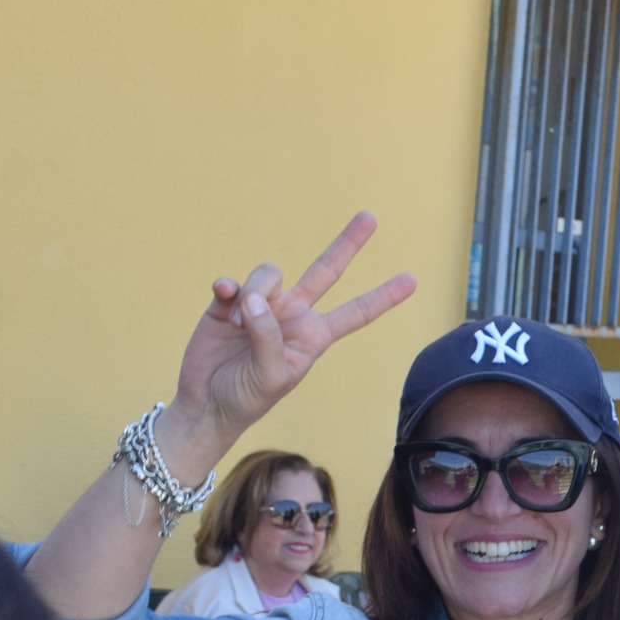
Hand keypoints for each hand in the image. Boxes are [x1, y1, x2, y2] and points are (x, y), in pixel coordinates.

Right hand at [164, 212, 416, 458]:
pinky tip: (223, 296)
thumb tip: (255, 299)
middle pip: (326, 271)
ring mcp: (262, 304)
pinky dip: (228, 286)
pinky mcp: (228, 302)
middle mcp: (293, 314)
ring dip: (256, 292)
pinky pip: (234, 281)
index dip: (383, 297)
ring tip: (240, 325)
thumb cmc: (247, 397)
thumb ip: (268, 336)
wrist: (207, 402)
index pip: (356, 313)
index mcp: (315, 336)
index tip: (413, 280)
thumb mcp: (270, 375)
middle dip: (347, 244)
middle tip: (370, 217)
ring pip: (270, 273)